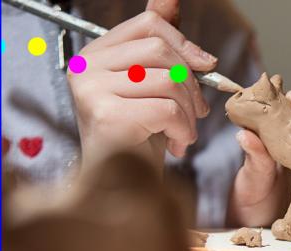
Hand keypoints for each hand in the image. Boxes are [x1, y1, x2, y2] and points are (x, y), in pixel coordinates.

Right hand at [69, 0, 216, 164]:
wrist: (123, 186)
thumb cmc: (140, 136)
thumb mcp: (153, 84)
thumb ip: (159, 43)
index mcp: (95, 53)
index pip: (148, 24)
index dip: (184, 43)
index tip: (206, 65)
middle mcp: (85, 67)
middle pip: (160, 51)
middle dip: (191, 84)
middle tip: (198, 111)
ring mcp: (91, 90)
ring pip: (168, 81)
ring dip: (189, 113)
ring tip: (183, 132)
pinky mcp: (106, 116)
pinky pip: (166, 109)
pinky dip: (182, 130)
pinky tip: (176, 145)